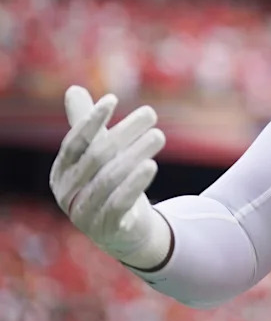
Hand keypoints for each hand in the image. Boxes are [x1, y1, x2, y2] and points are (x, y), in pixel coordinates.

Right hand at [50, 86, 171, 268]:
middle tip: (151, 113)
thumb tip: (73, 89)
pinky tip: (151, 164)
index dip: (91, 121)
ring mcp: (85, 214)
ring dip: (137, 153)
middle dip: (124, 132)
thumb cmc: (108, 184)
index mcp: (61, 173)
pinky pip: (120, 203)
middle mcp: (68, 194)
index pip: (74, 143)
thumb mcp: (97, 155)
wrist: (124, 231)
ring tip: (159, 134)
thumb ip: (85, 125)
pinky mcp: (109, 229)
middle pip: (97, 157)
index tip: (113, 99)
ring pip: (111, 178)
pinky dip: (135, 183)